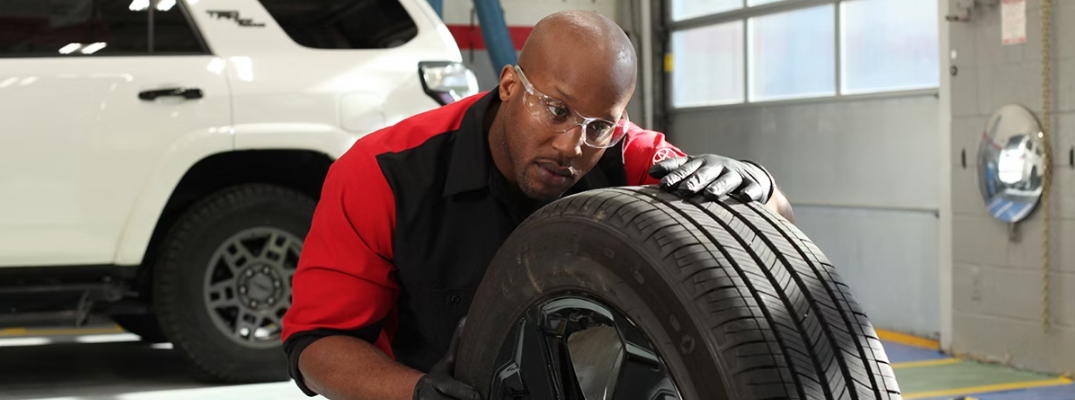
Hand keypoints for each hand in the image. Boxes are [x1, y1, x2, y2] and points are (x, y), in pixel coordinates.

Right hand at [413, 317, 480, 399]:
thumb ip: (457, 345)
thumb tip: (467, 322)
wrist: (419, 395)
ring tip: (485, 399)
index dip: (465, 393)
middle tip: (487, 398)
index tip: (477, 395)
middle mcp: (433, 398)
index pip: (452, 388)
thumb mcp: (446, 362)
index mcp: (436, 383)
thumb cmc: (438, 378)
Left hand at [649, 154, 774, 202]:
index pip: (685, 169)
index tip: (663, 186)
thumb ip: (674, 170)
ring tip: (710, 194)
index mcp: (700, 163)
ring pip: (727, 180)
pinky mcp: (753, 185)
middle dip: (694, 181)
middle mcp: (717, 167)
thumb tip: (651, 173)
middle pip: (704, 173)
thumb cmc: (713, 174)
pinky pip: (752, 188)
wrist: (749, 174)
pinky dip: (749, 192)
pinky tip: (745, 198)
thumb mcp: (695, 168)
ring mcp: (735, 175)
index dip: (674, 176)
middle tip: (684, 190)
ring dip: (719, 186)